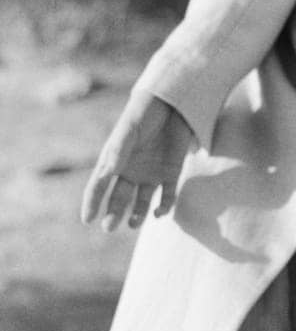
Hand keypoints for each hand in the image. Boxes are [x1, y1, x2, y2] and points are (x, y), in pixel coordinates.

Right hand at [80, 89, 195, 231]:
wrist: (173, 102)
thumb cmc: (146, 113)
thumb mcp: (130, 130)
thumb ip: (119, 150)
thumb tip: (107, 173)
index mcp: (115, 160)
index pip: (99, 185)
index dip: (92, 202)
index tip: (87, 219)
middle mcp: (131, 171)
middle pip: (119, 198)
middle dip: (113, 214)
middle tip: (108, 227)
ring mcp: (151, 173)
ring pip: (141, 202)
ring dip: (137, 215)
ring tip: (133, 224)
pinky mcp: (171, 173)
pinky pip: (167, 196)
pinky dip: (164, 207)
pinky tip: (159, 212)